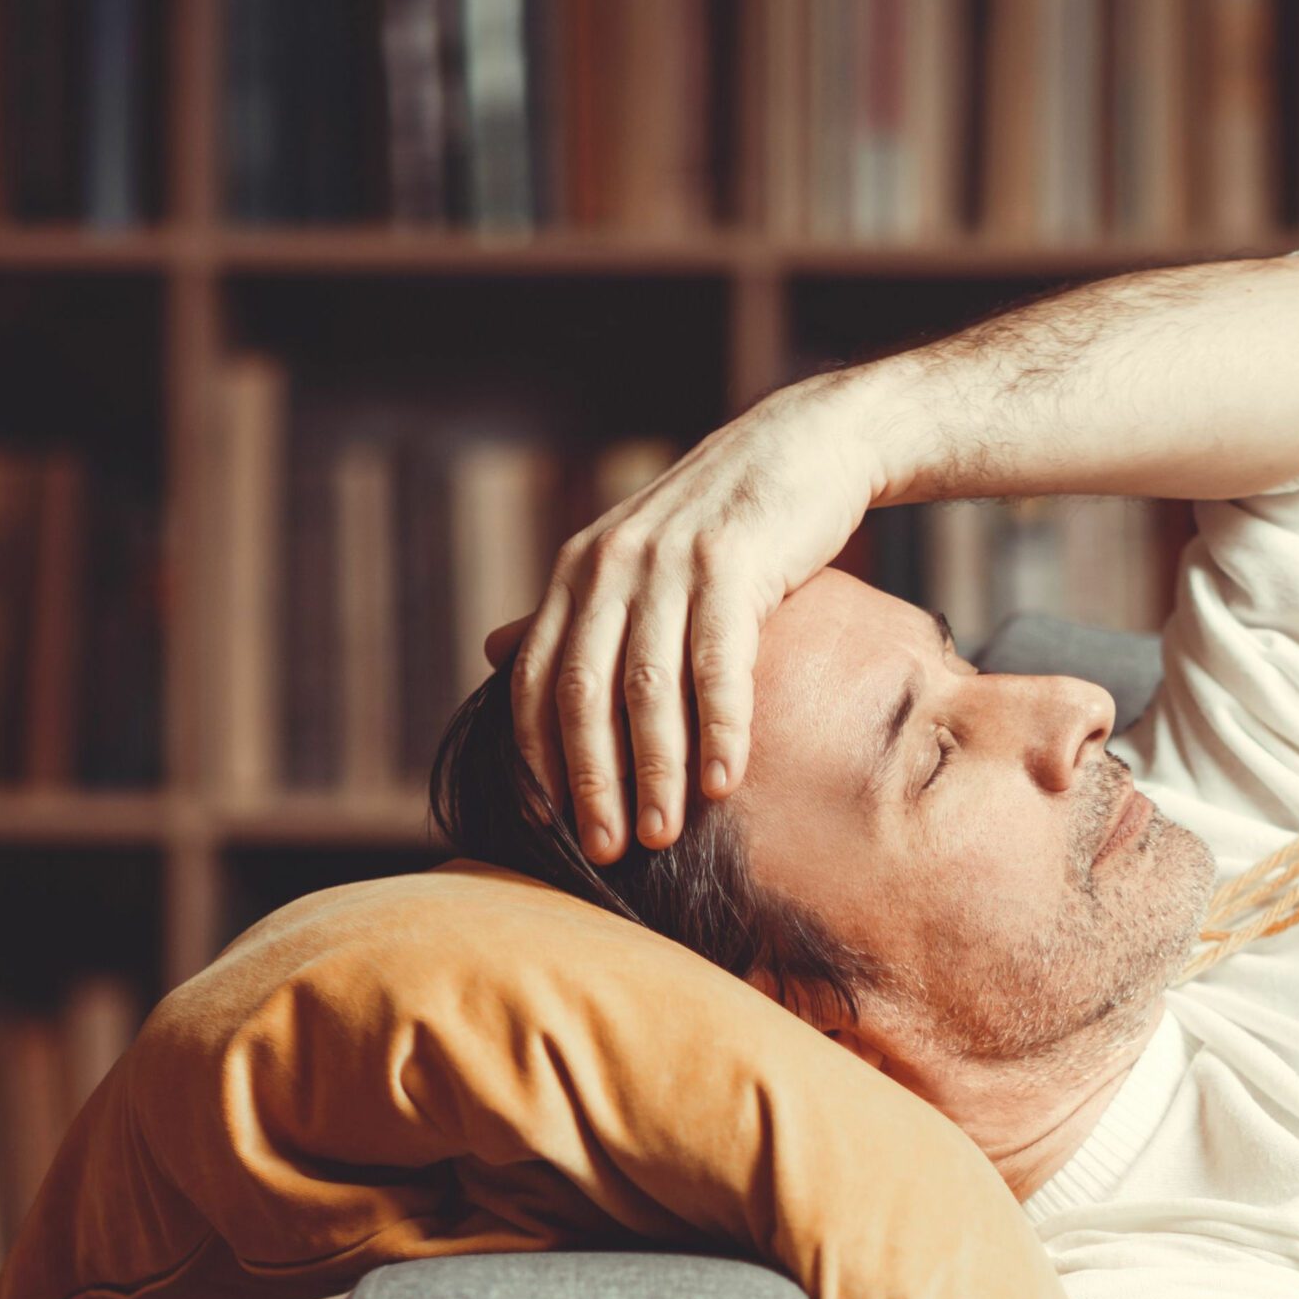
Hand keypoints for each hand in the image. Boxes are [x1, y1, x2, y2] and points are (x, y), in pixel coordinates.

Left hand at [490, 376, 879, 861]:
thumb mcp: (634, 559)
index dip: (540, 757)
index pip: (538, 678)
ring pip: (647, 686)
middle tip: (602, 852)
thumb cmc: (724, 521)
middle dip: (590, 780)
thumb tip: (493, 653)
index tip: (550, 826)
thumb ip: (571, 613)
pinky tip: (723, 784)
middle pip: (584, 692)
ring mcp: (670, 563)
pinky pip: (719, 663)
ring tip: (662, 836)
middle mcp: (611, 566)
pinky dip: (719, 728)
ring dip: (652, 770)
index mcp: (579, 572)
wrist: (805, 445)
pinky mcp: (733, 562)